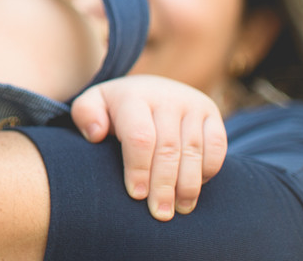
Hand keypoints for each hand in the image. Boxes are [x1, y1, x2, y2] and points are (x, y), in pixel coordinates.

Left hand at [71, 75, 226, 220]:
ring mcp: (191, 103)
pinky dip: (208, 170)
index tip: (137, 195)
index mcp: (134, 96)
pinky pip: (217, 146)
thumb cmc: (115, 109)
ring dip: (188, 185)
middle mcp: (165, 96)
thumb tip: (96, 134)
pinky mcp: (211, 112)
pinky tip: (194, 188)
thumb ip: (85, 114)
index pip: (140, 137)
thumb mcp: (93, 104)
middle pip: (168, 149)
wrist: (149, 89)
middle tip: (160, 214)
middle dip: (164, 186)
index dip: (139, 169)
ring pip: (194, 151)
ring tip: (179, 209)